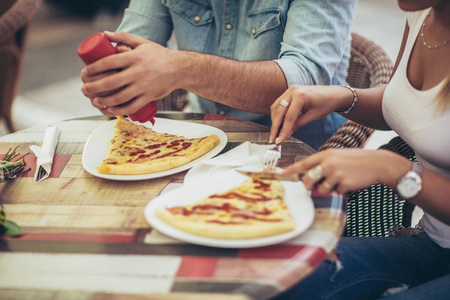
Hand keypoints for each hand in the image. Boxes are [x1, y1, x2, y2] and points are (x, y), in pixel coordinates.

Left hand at [80, 31, 177, 116]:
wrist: (179, 69)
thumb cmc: (159, 55)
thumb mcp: (142, 42)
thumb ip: (123, 37)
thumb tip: (104, 34)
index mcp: (134, 57)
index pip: (108, 63)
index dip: (93, 69)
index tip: (85, 73)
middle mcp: (138, 72)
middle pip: (110, 82)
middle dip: (93, 87)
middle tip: (84, 89)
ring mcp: (143, 86)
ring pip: (119, 97)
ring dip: (103, 101)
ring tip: (94, 100)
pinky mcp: (148, 97)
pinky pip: (131, 106)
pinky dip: (118, 110)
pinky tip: (109, 110)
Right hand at [269, 85, 352, 143]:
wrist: (333, 93)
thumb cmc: (326, 104)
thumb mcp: (312, 116)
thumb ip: (298, 124)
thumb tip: (285, 134)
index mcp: (300, 96)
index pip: (288, 117)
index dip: (283, 130)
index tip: (279, 140)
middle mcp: (293, 90)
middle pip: (279, 111)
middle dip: (275, 126)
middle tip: (273, 139)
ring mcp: (290, 90)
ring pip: (276, 107)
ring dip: (274, 120)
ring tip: (275, 133)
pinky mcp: (289, 92)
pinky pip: (279, 103)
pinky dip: (277, 114)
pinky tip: (278, 123)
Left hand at [282, 149, 409, 193]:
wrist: (377, 163)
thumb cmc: (355, 161)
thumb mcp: (337, 156)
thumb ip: (323, 165)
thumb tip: (310, 180)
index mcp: (325, 154)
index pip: (303, 163)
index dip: (292, 170)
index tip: (282, 174)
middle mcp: (328, 163)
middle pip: (308, 180)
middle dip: (309, 186)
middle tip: (314, 186)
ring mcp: (336, 173)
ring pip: (321, 189)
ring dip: (328, 189)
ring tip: (340, 180)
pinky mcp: (344, 183)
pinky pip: (335, 192)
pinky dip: (341, 190)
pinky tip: (350, 182)